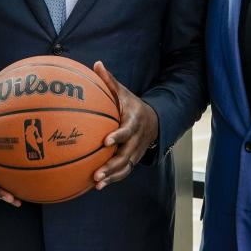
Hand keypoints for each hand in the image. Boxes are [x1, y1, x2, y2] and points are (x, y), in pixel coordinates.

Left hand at [91, 61, 159, 189]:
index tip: (105, 141)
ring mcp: (136, 151)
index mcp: (134, 121)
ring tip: (96, 183)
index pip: (126, 131)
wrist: (154, 121)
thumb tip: (96, 64)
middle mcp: (137, 139)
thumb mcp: (124, 92)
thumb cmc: (132, 105)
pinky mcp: (134, 159)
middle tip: (97, 173)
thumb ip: (110, 81)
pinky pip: (124, 171)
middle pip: (126, 155)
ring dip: (112, 176)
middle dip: (112, 165)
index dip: (117, 136)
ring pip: (125, 167)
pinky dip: (114, 179)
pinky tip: (98, 186)